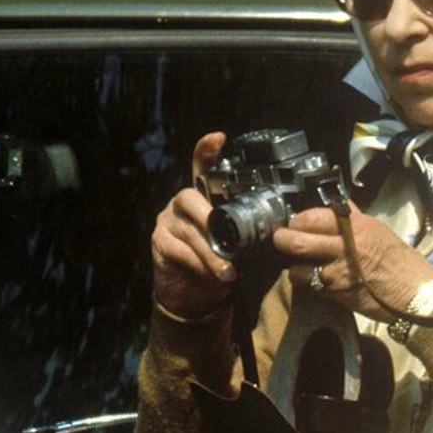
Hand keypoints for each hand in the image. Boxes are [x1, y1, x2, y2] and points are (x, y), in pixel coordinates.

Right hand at [151, 132, 237, 319]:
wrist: (193, 294)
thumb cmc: (219, 263)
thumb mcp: (237, 245)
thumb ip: (245, 232)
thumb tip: (273, 232)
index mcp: (203, 198)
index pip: (201, 167)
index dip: (207, 151)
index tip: (219, 138)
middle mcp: (181, 203)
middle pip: (190, 198)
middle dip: (211, 220)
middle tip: (230, 241)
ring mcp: (167, 221)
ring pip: (189, 231)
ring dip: (211, 253)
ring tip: (228, 271)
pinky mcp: (159, 242)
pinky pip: (179, 250)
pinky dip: (198, 264)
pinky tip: (211, 275)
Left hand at [273, 202, 432, 322]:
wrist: (414, 293)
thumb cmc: (400, 262)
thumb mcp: (378, 231)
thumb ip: (354, 219)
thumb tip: (337, 206)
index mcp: (356, 227)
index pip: (315, 216)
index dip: (299, 219)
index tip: (296, 222)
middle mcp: (345, 248)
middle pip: (298, 241)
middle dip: (282, 239)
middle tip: (281, 239)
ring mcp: (339, 274)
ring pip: (298, 269)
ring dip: (295, 268)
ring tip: (301, 266)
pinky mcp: (338, 295)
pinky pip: (312, 288)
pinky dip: (310, 285)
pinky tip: (318, 281)